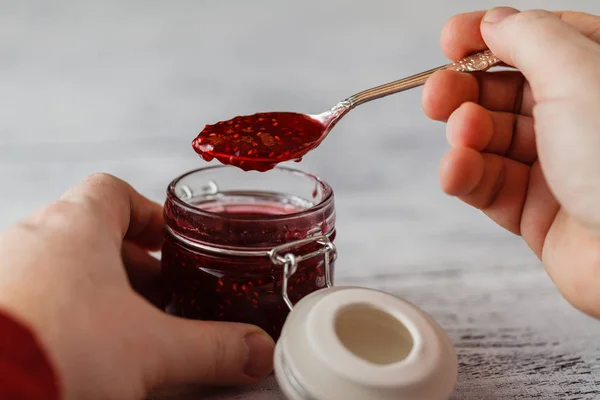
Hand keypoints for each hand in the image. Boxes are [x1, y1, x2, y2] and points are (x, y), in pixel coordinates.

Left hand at [0, 173, 273, 398]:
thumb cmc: (54, 351)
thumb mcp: (153, 349)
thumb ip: (213, 348)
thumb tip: (254, 352)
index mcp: (76, 227)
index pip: (113, 190)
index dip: (148, 214)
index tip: (170, 241)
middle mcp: (33, 239)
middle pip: (93, 233)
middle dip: (133, 266)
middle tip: (160, 298)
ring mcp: (6, 272)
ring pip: (61, 266)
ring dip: (96, 290)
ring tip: (123, 328)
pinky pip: (33, 295)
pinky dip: (62, 312)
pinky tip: (80, 348)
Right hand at [422, 8, 599, 317]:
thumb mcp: (578, 74)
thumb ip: (528, 38)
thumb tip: (493, 23)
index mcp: (597, 74)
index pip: (536, 41)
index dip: (488, 37)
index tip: (449, 40)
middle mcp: (578, 119)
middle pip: (504, 92)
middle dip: (464, 90)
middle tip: (436, 95)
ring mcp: (556, 167)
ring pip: (490, 141)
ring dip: (465, 136)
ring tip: (461, 136)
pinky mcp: (536, 212)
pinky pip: (487, 186)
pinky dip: (464, 176)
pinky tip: (455, 170)